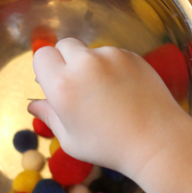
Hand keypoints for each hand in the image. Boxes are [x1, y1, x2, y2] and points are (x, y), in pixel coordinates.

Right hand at [29, 38, 189, 177]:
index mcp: (62, 85)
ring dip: (93, 64)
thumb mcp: (71, 140)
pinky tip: (126, 90)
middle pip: (65, 45)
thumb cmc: (110, 147)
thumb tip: (34, 104)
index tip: (54, 82)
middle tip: (80, 86)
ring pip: (92, 51)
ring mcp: (111, 56)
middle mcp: (85, 64)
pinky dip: (114, 67)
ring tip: (109, 94)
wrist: (157, 141)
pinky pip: (114, 55)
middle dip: (67, 60)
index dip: (46, 68)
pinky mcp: (132, 56)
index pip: (42, 56)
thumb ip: (50, 116)